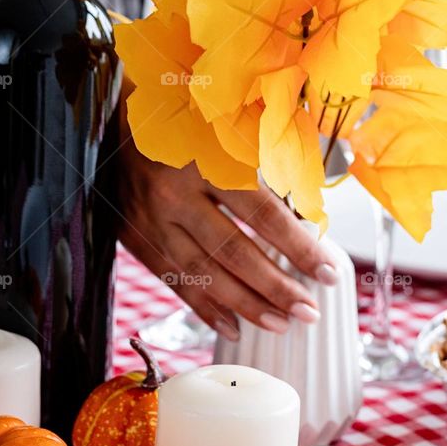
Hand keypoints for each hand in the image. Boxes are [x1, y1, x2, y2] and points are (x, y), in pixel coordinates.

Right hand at [117, 115, 338, 341]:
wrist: (118, 117)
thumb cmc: (189, 120)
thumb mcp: (232, 130)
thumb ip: (270, 169)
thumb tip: (308, 217)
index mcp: (207, 160)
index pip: (264, 214)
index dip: (299, 248)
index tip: (328, 273)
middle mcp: (177, 193)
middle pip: (235, 252)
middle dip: (276, 288)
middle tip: (309, 311)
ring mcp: (152, 218)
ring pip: (204, 274)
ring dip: (246, 305)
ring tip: (280, 324)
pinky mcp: (135, 235)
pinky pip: (173, 280)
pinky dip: (203, 308)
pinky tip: (232, 327)